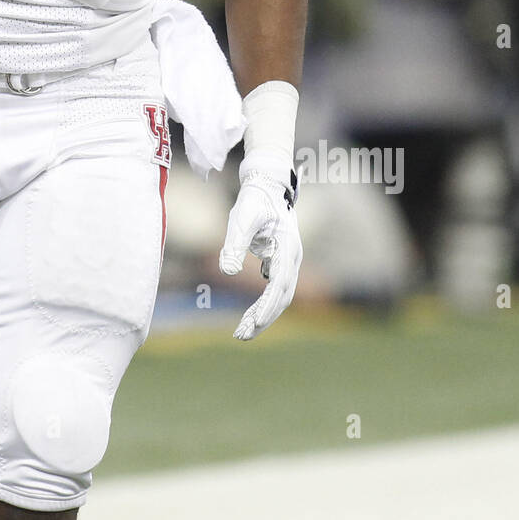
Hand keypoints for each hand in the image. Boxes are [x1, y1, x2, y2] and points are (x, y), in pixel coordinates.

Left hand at [220, 151, 301, 340]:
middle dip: (264, 318)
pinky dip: (262, 304)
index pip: (279, 285)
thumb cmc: (254, 199)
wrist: (266, 184)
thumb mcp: (241, 217)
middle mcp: (292, 258)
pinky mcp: (279, 262)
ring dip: (263, 314)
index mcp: (287, 248)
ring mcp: (288, 261)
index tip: (253, 323)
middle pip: (282, 297)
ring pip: (279, 295)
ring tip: (242, 332)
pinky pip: (273, 289)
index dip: (267, 306)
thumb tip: (226, 271)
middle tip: (241, 335)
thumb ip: (234, 243)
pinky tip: (248, 316)